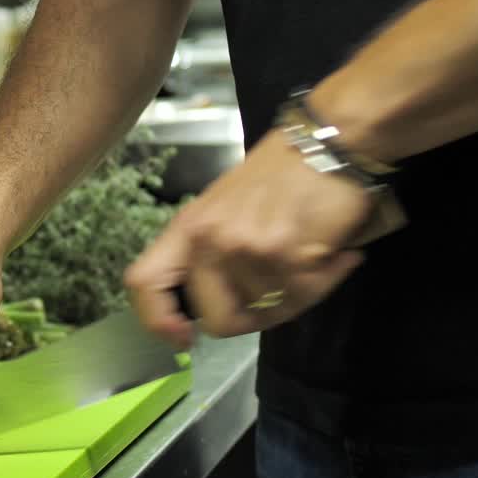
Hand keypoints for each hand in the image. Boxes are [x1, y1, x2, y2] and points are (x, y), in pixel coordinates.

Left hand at [124, 128, 381, 345]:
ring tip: (310, 259)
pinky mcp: (284, 251)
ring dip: (296, 294)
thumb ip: (208, 256)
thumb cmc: (280, 177)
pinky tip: (333, 254)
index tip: (183, 338)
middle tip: (280, 296)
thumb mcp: (224, 210)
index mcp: (187, 229)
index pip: (144, 283)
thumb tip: (205, 317)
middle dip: (251, 319)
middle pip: (216, 319)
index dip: (157, 321)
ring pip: (266, 312)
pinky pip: (302, 296)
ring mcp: (244, 246)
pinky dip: (324, 282)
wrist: (333, 140)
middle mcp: (208, 239)